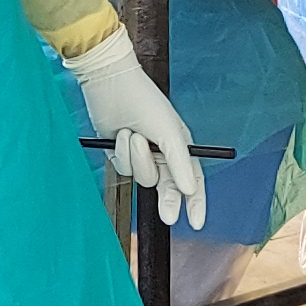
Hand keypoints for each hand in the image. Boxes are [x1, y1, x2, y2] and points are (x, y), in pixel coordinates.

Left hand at [64, 29, 204, 226]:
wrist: (109, 84)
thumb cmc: (145, 101)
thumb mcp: (168, 133)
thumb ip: (180, 164)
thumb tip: (190, 191)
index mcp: (181, 146)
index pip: (193, 181)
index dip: (196, 202)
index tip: (196, 222)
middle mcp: (162, 153)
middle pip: (169, 187)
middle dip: (168, 199)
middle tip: (168, 216)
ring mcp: (141, 155)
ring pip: (143, 176)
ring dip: (137, 158)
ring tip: (132, 134)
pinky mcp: (121, 154)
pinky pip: (124, 167)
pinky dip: (122, 153)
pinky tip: (121, 134)